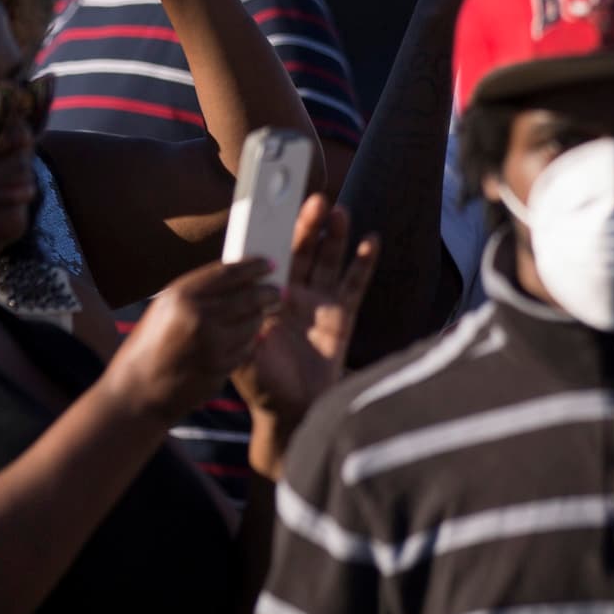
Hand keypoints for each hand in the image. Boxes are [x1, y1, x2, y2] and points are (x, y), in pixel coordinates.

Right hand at [102, 258, 281, 421]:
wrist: (137, 392)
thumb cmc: (149, 345)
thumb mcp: (166, 307)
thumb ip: (199, 291)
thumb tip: (239, 276)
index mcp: (182, 295)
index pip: (229, 273)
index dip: (254, 266)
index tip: (269, 263)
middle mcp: (200, 318)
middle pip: (249, 297)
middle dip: (268, 292)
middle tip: (277, 290)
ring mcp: (213, 346)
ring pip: (253, 323)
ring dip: (260, 317)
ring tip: (261, 312)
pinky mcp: (221, 368)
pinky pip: (246, 347)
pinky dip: (249, 340)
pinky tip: (246, 336)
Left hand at [235, 196, 381, 441]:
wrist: (296, 413)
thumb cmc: (263, 386)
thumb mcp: (244, 358)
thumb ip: (245, 330)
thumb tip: (246, 304)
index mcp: (264, 299)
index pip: (267, 257)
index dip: (271, 233)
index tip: (274, 208)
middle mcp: (291, 294)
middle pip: (300, 251)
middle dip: (305, 225)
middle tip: (313, 200)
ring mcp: (318, 302)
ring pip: (327, 260)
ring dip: (333, 236)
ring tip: (339, 212)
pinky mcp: (342, 314)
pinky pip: (354, 283)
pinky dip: (363, 261)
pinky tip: (370, 240)